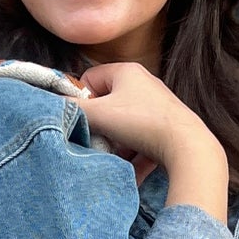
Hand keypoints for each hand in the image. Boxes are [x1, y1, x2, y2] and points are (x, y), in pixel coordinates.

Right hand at [77, 63, 225, 194]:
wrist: (187, 147)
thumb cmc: (141, 123)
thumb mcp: (98, 114)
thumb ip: (71, 109)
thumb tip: (52, 106)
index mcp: (126, 71)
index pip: (89, 78)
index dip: (82, 100)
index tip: (84, 119)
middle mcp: (144, 83)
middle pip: (106, 105)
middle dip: (100, 127)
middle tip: (98, 141)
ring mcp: (157, 105)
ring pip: (123, 125)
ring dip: (116, 144)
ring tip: (118, 157)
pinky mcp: (167, 126)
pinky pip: (141, 138)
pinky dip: (135, 153)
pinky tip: (134, 167)